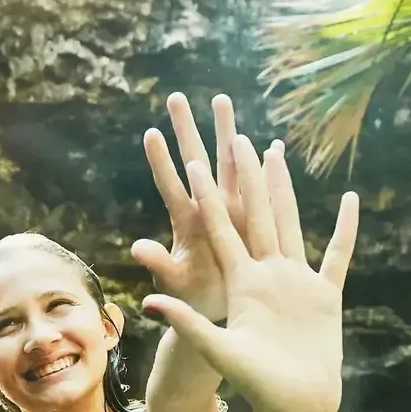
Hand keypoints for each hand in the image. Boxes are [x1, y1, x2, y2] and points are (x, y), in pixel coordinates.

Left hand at [137, 92, 289, 328]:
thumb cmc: (194, 300)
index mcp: (188, 223)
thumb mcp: (176, 283)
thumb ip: (160, 264)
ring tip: (221, 100)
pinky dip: (268, 167)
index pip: (171, 186)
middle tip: (177, 97)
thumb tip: (137, 246)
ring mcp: (232, 211)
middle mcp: (209, 209)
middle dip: (190, 129)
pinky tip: (273, 145)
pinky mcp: (254, 221)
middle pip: (198, 162)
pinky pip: (263, 189)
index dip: (162, 161)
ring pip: (231, 165)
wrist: (221, 314)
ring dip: (228, 134)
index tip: (151, 132)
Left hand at [140, 143, 356, 411]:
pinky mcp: (323, 294)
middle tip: (236, 134)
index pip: (219, 228)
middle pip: (254, 213)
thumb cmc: (254, 383)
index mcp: (240, 281)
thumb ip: (187, 322)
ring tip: (277, 152)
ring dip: (283, 189)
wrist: (293, 404)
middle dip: (245, 175)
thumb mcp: (216, 348)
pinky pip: (336, 254)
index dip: (208, 194)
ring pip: (289, 222)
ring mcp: (295, 281)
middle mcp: (265, 274)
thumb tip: (149, 303)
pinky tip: (350, 201)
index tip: (195, 159)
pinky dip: (345, 229)